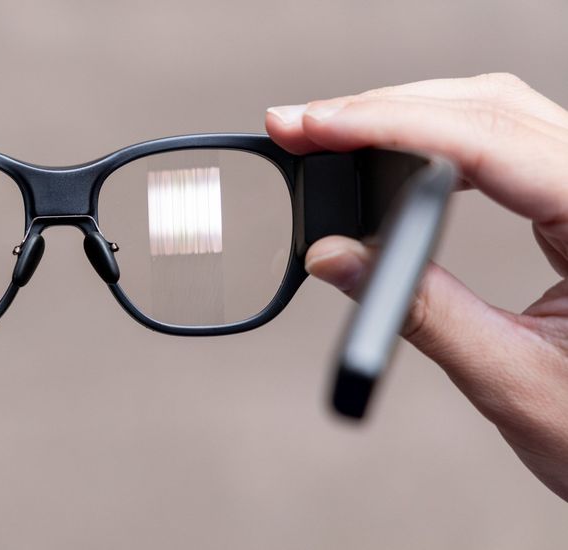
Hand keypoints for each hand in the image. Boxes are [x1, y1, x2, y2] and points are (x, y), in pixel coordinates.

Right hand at [266, 73, 567, 500]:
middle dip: (386, 107)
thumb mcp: (514, 379)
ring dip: (406, 114)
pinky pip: (504, 140)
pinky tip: (393, 146)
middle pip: (490, 107)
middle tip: (302, 125)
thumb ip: (422, 312)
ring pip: (496, 112)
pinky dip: (437, 135)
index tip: (315, 127)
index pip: (488, 141)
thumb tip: (334, 259)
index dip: (390, 124)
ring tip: (331, 133)